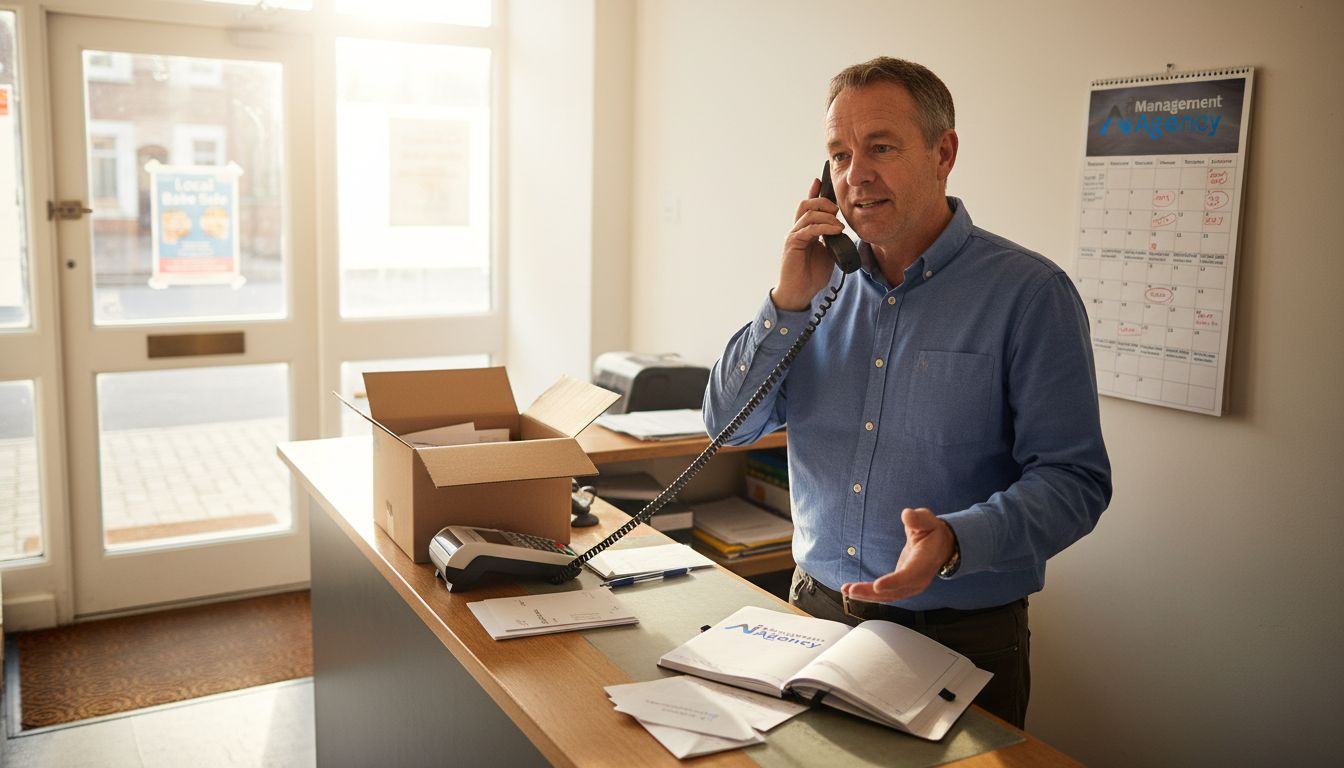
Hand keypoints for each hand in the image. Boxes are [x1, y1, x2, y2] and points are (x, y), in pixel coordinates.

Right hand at [772, 178, 846, 310]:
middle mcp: (798, 230)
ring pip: (808, 213)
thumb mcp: (829, 253)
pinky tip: (835, 231)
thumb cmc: (812, 275)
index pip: (809, 207)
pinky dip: (823, 227)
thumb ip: (832, 239)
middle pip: (807, 204)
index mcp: (806, 231)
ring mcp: (794, 235)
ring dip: (826, 215)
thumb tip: (842, 229)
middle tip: (837, 209)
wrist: (800, 293)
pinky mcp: (793, 243)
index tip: (820, 179)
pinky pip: (809, 228)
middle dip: (823, 201)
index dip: (814, 192)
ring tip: (839, 225)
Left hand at [842, 508, 955, 602]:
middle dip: (872, 592)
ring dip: (866, 595)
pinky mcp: (900, 587)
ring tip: (847, 590)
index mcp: (925, 561)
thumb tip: (907, 515)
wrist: (939, 546)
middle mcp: (918, 579)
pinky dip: (867, 594)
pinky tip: (850, 590)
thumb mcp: (928, 520)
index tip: (877, 585)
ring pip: (887, 596)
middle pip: (895, 591)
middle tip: (852, 589)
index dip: (894, 582)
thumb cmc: (931, 531)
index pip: (910, 575)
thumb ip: (918, 519)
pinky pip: (884, 594)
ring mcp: (909, 586)